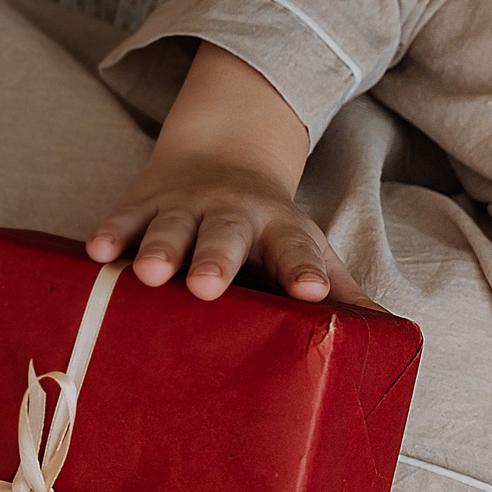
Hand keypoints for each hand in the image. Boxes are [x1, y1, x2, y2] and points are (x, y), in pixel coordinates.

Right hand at [88, 43, 361, 302]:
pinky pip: (124, 218)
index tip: (313, 293)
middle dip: (217, 260)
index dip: (305, 270)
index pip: (298, 251)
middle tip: (209, 288)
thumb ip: (341, 288)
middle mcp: (233, 214)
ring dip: (160, 248)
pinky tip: (98, 252)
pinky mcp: (141, 204)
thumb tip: (393, 336)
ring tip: (150, 275)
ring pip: (172, 227)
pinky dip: (111, 233)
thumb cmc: (269, 228)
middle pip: (227, 236)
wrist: (221, 156)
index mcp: (280, 230)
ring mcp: (185, 207)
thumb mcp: (307, 247)